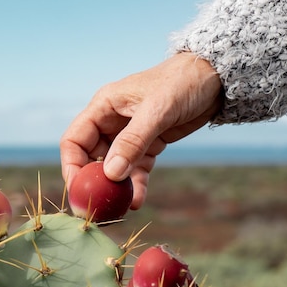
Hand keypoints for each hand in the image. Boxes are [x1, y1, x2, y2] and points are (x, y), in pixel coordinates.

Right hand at [60, 52, 222, 209]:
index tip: (79, 189)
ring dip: (116, 188)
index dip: (72, 165)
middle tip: (98, 205)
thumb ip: (132, 141)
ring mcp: (129, 135)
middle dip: (94, 182)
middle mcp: (111, 122)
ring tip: (119, 209)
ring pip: (114, 167)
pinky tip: (138, 202)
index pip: (74, 140)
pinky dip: (136, 185)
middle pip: (91, 158)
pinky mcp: (149, 145)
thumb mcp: (156, 111)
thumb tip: (111, 174)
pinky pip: (136, 170)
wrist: (214, 78)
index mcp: (103, 107)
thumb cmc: (182, 82)